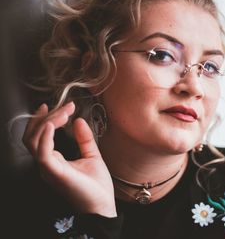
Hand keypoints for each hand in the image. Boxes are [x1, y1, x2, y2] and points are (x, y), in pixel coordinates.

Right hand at [23, 102, 116, 216]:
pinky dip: (46, 136)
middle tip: (66, 106)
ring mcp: (48, 168)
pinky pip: (42, 152)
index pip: (40, 136)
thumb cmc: (96, 186)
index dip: (47, 118)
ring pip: (34, 140)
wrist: (102, 206)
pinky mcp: (55, 172)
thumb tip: (79, 120)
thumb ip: (84, 138)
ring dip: (48, 121)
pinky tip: (54, 124)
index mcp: (53, 161)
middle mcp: (47, 164)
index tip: (63, 106)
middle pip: (34, 135)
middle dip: (48, 116)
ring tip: (65, 112)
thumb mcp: (92, 155)